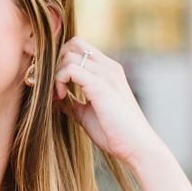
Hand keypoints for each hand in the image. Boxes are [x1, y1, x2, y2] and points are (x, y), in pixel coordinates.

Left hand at [53, 36, 163, 167]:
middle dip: (56, 62)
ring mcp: (106, 74)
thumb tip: (55, 97)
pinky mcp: (101, 86)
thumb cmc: (114, 133)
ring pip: (70, 55)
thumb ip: (72, 102)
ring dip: (56, 73)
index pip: (80, 47)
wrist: (137, 147)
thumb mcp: (87, 114)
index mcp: (108, 71)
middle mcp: (109, 67)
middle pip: (74, 43)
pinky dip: (59, 80)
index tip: (56, 85)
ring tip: (58, 95)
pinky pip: (71, 69)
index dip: (62, 61)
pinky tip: (61, 97)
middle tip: (54, 87)